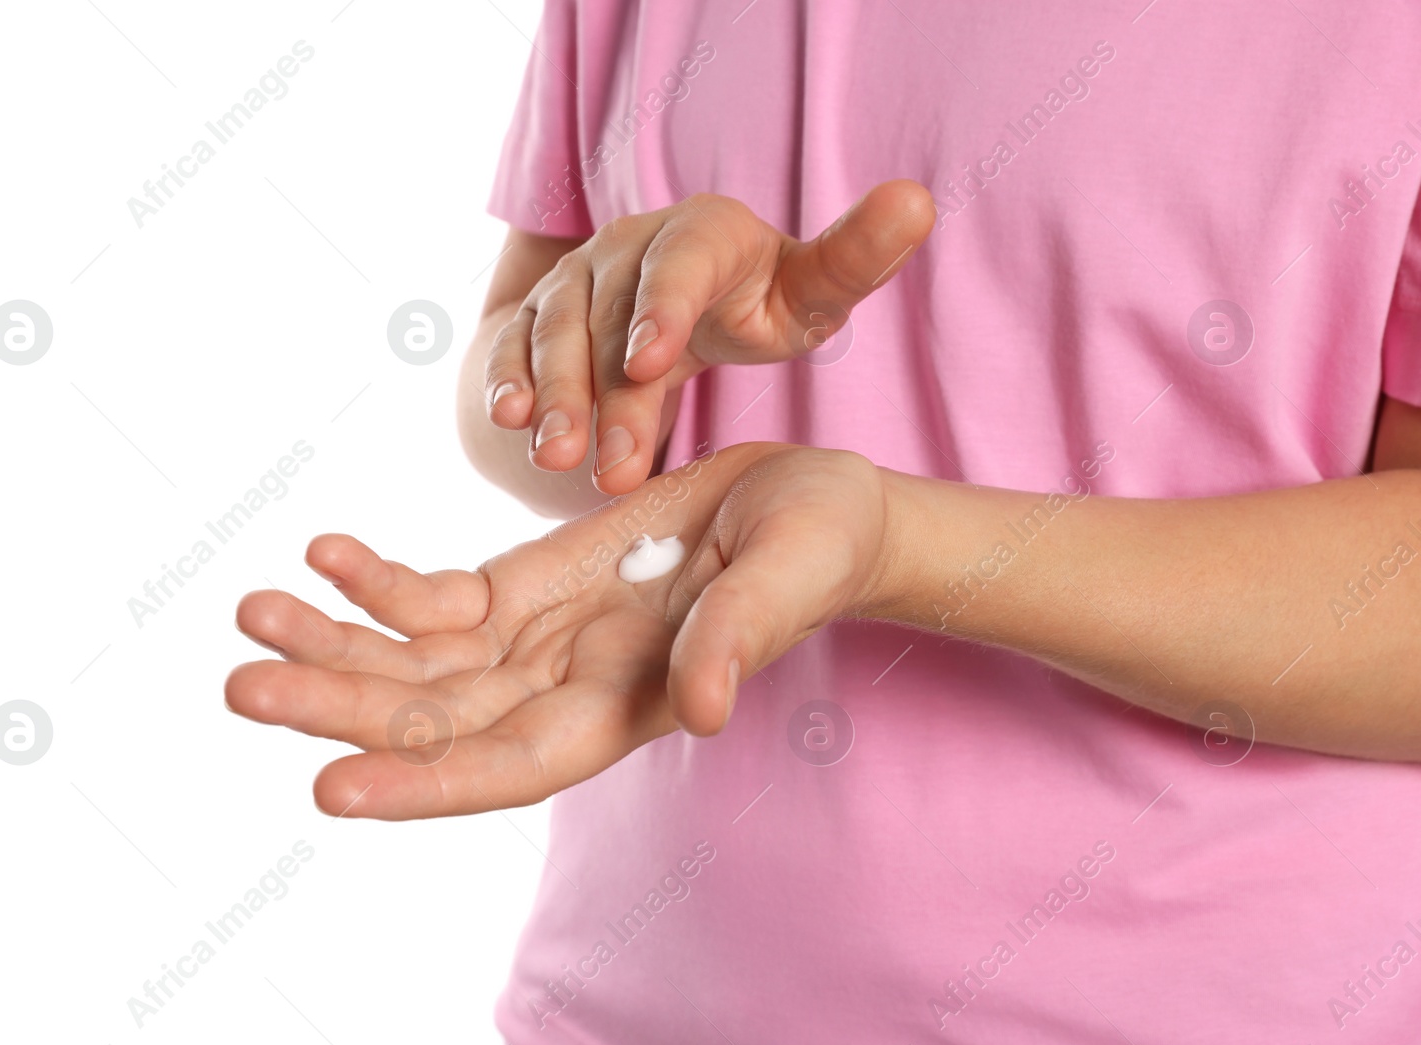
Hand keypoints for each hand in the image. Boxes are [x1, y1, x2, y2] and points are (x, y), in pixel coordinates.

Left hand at [224, 442, 896, 819]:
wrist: (808, 503)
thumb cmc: (814, 547)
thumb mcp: (782, 580)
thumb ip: (738, 640)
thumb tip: (704, 711)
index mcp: (620, 708)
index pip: (505, 766)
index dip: (422, 782)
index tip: (331, 787)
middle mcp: (561, 689)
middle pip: (432, 715)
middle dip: (339, 703)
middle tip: (246, 684)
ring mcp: (536, 638)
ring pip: (416, 658)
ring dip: (335, 640)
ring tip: (251, 612)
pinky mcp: (524, 584)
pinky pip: (437, 595)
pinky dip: (380, 578)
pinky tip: (324, 552)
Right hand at [483, 183, 934, 494]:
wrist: (687, 305)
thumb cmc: (759, 301)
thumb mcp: (812, 289)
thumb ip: (856, 257)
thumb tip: (917, 200)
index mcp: (705, 232)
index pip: (681, 262)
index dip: (662, 308)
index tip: (651, 361)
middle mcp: (631, 245)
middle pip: (610, 314)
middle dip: (606, 391)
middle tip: (608, 462)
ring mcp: (580, 278)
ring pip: (556, 333)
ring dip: (553, 395)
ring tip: (557, 457)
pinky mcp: (541, 315)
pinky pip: (516, 343)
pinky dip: (509, 379)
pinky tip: (511, 420)